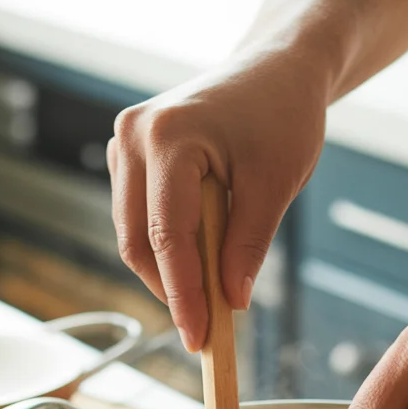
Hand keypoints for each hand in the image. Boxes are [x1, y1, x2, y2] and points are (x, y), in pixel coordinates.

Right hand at [107, 57, 327, 350]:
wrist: (276, 69)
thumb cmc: (282, 117)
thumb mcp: (275, 185)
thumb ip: (248, 246)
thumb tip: (231, 302)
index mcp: (168, 138)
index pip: (167, 236)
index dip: (182, 295)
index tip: (199, 339)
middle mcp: (132, 136)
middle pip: (138, 240)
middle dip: (172, 289)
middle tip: (207, 330)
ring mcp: (125, 142)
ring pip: (133, 232)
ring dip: (169, 270)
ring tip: (212, 294)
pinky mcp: (131, 153)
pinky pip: (139, 216)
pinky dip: (166, 246)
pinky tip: (201, 258)